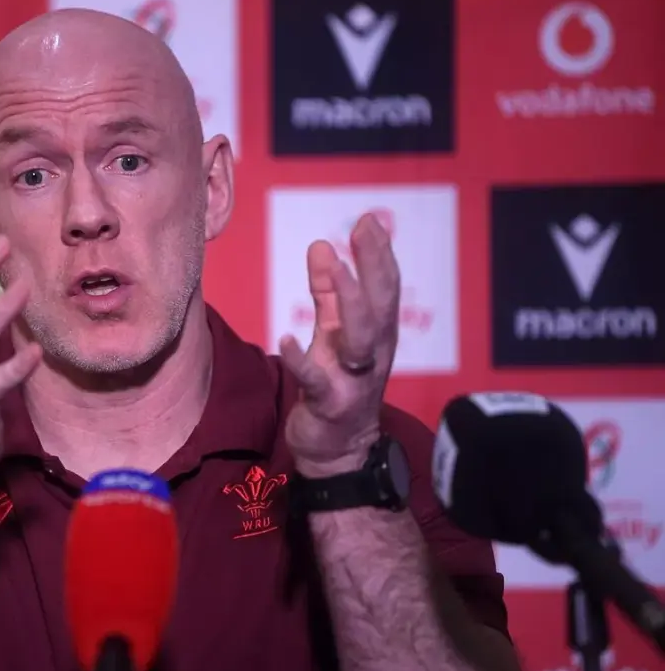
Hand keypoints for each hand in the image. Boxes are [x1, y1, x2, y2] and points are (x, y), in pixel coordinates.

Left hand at [279, 213, 400, 474]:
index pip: (384, 288)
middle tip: (366, 228)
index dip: (379, 254)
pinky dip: (303, 361)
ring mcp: (354, 379)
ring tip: (339, 270)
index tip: (368, 219)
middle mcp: (372, 353)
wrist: (336, 451)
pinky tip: (285, 340)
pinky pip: (318, 381)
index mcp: (376, 334)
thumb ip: (327, 293)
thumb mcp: (334, 334)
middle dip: (375, 265)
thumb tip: (321, 244)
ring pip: (361, 338)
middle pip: (380, 304)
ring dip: (352, 302)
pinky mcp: (331, 405)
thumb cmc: (336, 385)